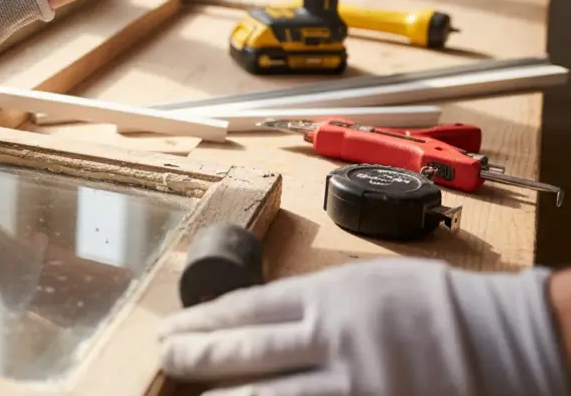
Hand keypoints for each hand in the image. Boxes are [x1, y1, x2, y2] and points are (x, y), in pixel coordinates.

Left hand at [158, 258, 569, 395]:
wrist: (504, 339)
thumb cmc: (433, 305)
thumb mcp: (363, 283)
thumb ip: (311, 301)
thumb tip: (258, 317)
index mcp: (328, 298)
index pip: (245, 311)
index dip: (200, 324)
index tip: (171, 330)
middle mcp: (333, 342)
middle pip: (245, 355)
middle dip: (196, 359)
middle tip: (166, 361)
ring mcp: (354, 387)